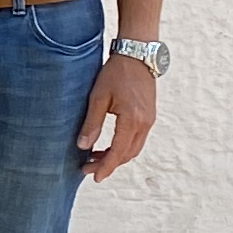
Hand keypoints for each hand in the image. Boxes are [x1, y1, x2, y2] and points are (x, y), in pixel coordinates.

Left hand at [76, 53, 158, 180]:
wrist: (138, 55)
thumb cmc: (115, 73)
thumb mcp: (98, 97)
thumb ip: (92, 123)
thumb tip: (83, 147)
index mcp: (132, 120)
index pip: (118, 152)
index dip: (105, 166)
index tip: (94, 177)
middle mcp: (145, 123)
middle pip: (127, 154)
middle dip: (108, 164)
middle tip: (87, 168)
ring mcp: (149, 120)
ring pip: (134, 149)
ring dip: (116, 156)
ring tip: (94, 158)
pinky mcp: (149, 116)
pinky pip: (137, 139)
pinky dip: (123, 147)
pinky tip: (108, 145)